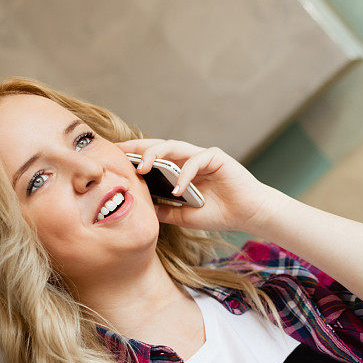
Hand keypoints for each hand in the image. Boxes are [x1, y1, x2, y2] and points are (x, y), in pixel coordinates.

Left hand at [115, 138, 280, 231]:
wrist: (249, 214)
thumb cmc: (219, 214)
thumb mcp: (183, 215)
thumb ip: (164, 209)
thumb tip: (138, 208)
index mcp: (180, 169)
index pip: (153, 158)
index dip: (134, 156)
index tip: (113, 158)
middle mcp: (189, 159)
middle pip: (158, 146)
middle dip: (137, 147)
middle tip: (118, 152)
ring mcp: (202, 156)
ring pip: (174, 147)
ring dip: (156, 155)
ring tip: (142, 168)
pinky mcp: (216, 157)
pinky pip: (195, 161)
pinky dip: (185, 174)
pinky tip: (178, 189)